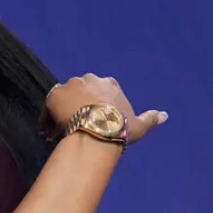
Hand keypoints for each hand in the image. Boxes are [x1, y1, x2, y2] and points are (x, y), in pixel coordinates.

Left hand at [38, 74, 167, 146]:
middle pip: (79, 93)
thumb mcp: (138, 124)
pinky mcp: (54, 95)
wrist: (97, 130)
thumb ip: (151, 118)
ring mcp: (71, 85)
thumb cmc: (119, 128)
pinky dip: (47, 119)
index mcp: (109, 83)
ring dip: (60, 113)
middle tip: (73, 128)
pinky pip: (48, 107)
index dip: (93, 108)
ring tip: (58, 133)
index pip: (98, 92)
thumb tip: (166, 115)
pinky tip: (48, 133)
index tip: (90, 122)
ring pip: (62, 99)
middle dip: (75, 108)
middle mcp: (89, 79)